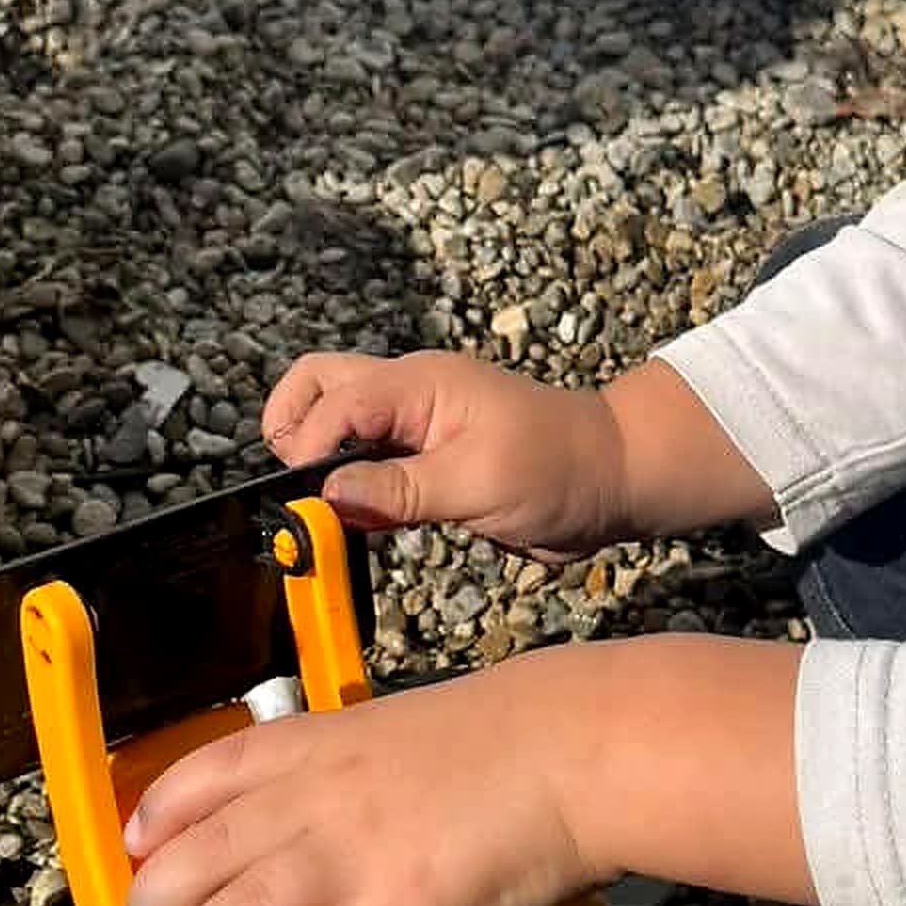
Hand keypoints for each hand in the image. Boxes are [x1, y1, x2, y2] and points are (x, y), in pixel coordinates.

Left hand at [123, 635, 811, 905]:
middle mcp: (320, 799)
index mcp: (317, 747)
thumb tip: (337, 798)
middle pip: (203, 856)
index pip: (208, 775)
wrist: (580, 743)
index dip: (157, 816)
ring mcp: (363, 856)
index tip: (135, 849)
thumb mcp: (405, 727)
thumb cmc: (509, 732)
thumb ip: (356, 762)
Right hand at [265, 346, 773, 551]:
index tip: (307, 498)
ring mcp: (414, 425)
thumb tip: (328, 494)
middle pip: (321, 385)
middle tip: (296, 486)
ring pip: (338, 423)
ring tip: (326, 511)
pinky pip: (367, 464)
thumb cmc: (558, 471)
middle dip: (293, 427)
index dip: (308, 445)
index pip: (336, 399)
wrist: (613, 483)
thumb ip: (400, 488)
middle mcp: (409, 396)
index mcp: (420, 384)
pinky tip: (360, 521)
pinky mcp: (423, 460)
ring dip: (320, 460)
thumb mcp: (479, 484)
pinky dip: (351, 487)